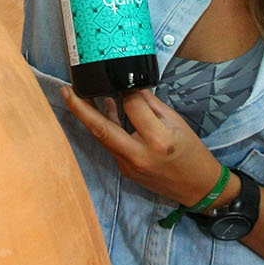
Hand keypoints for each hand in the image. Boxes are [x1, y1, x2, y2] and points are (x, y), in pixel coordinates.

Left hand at [61, 87, 227, 207]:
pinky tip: (103, 110)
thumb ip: (151, 105)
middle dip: (80, 108)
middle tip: (66, 90)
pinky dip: (105, 128)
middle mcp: (139, 154)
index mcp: (158, 139)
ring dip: (89, 117)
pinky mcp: (125, 171)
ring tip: (77, 96)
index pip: (132, 106)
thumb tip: (131, 86)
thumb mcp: (177, 122)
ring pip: (103, 138)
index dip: (126, 89)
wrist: (197, 187)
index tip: (120, 77)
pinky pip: (111, 146)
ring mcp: (129, 166)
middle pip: (102, 129)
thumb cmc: (192, 152)